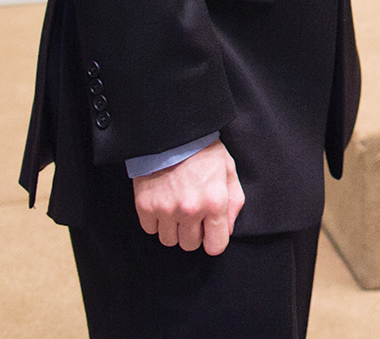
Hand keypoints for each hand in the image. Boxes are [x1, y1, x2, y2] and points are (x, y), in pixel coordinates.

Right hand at [133, 139, 243, 254]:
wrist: (172, 133)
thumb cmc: (204, 151)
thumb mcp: (229, 170)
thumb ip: (234, 202)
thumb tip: (227, 230)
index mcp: (215, 202)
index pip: (216, 246)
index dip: (214, 241)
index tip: (210, 233)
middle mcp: (190, 210)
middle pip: (190, 245)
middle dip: (193, 233)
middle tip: (192, 213)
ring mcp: (166, 210)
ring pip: (169, 241)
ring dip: (173, 229)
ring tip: (176, 207)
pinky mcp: (145, 206)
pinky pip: (150, 230)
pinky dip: (156, 221)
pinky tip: (162, 203)